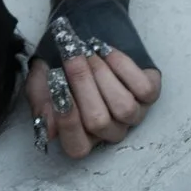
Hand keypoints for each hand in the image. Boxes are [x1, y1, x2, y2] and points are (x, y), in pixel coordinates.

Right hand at [26, 34, 160, 157]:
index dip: (67, 121)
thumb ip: (39, 102)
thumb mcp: (40, 83)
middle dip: (81, 84)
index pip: (77, 147)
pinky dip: (122, 66)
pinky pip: (143, 88)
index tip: (57, 86)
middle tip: (69, 55)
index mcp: (81, 137)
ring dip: (101, 74)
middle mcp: (110, 132)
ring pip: (123, 108)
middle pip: (98, 121)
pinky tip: (105, 51)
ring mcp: (133, 116)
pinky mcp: (151, 95)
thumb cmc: (60, 66)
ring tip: (86, 52)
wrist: (84, 43)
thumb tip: (47, 129)